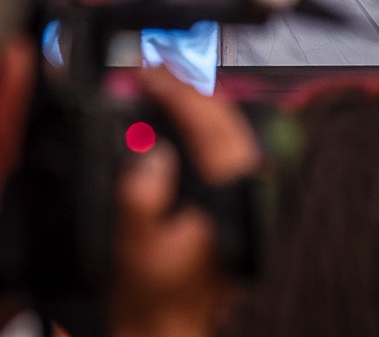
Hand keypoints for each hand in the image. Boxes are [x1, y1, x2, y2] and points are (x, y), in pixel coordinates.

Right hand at [109, 68, 261, 336]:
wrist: (167, 330)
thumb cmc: (153, 296)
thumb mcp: (133, 246)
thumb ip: (140, 197)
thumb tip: (152, 153)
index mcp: (229, 197)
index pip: (209, 122)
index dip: (175, 90)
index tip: (146, 71)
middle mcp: (245, 191)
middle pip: (225, 117)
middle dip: (186, 87)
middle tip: (151, 68)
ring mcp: (243, 197)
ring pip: (226, 131)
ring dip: (193, 105)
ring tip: (157, 87)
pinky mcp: (233, 204)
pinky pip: (221, 149)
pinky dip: (197, 128)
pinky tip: (173, 123)